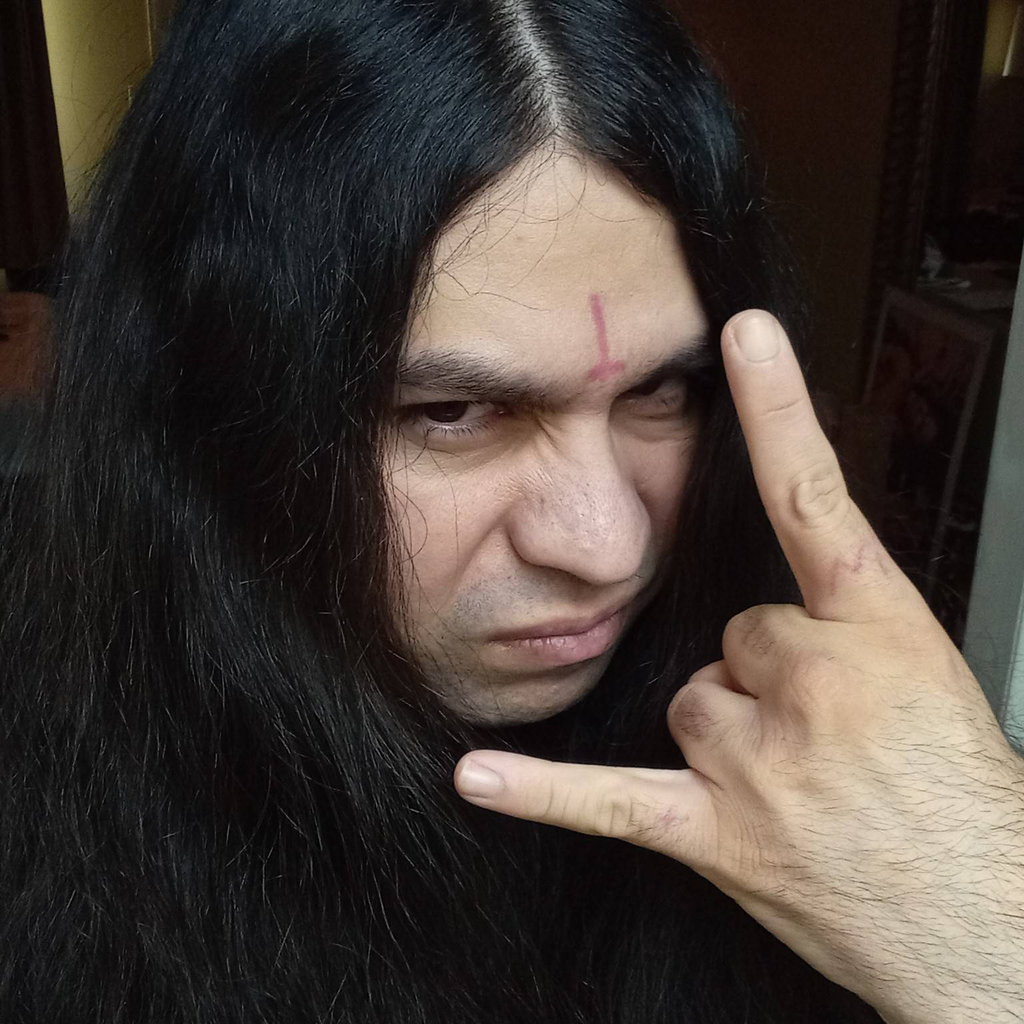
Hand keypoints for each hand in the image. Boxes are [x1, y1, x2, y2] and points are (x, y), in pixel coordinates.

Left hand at [453, 311, 1023, 1023]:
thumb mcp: (932, 677)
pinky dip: (542, 794)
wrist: (988, 921)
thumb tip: (763, 629)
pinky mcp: (716, 831)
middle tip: (825, 735)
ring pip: (691, 699)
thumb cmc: (962, 797)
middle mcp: (812, 680)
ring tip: (794, 784)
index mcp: (877, 630)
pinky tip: (478, 778)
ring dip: (727, 734)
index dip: (777, 409)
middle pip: (730, 631)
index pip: (812, 495)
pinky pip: (607, 803)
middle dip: (765, 675)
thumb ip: (844, 629)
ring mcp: (758, 759)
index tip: (744, 336)